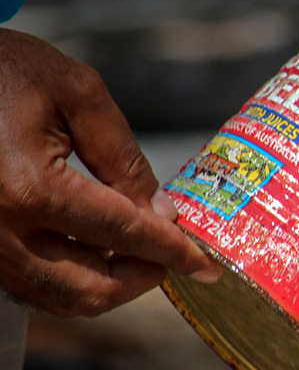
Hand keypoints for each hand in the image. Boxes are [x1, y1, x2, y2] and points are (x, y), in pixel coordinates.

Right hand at [0, 29, 219, 316]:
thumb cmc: (5, 70)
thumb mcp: (78, 94)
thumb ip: (125, 158)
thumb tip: (163, 214)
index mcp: (31, 186)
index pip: (123, 233)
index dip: (173, 253)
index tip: (206, 268)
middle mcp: (1, 229)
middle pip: (93, 288)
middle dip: (143, 279)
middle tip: (172, 257)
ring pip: (62, 299)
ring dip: (110, 286)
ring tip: (139, 254)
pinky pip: (33, 288)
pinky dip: (74, 281)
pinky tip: (97, 252)